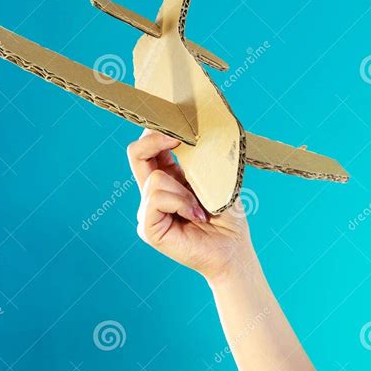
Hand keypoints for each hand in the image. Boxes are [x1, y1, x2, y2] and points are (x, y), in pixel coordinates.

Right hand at [127, 130, 254, 282]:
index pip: (149, 147)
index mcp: (168, 179)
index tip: (178, 121)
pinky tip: (195, 216)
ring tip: (200, 207)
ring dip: (183, 190)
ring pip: (154, 179)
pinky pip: (156, 200)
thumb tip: (188, 129)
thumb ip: (199, 157)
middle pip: (136, 154)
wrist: (233, 249)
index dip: (157, 130)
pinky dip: (180, 204)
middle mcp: (153, 194)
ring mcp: (148, 211)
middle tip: (179, 139)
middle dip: (155, 139)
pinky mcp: (148, 228)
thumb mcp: (215, 178)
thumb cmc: (228, 217)